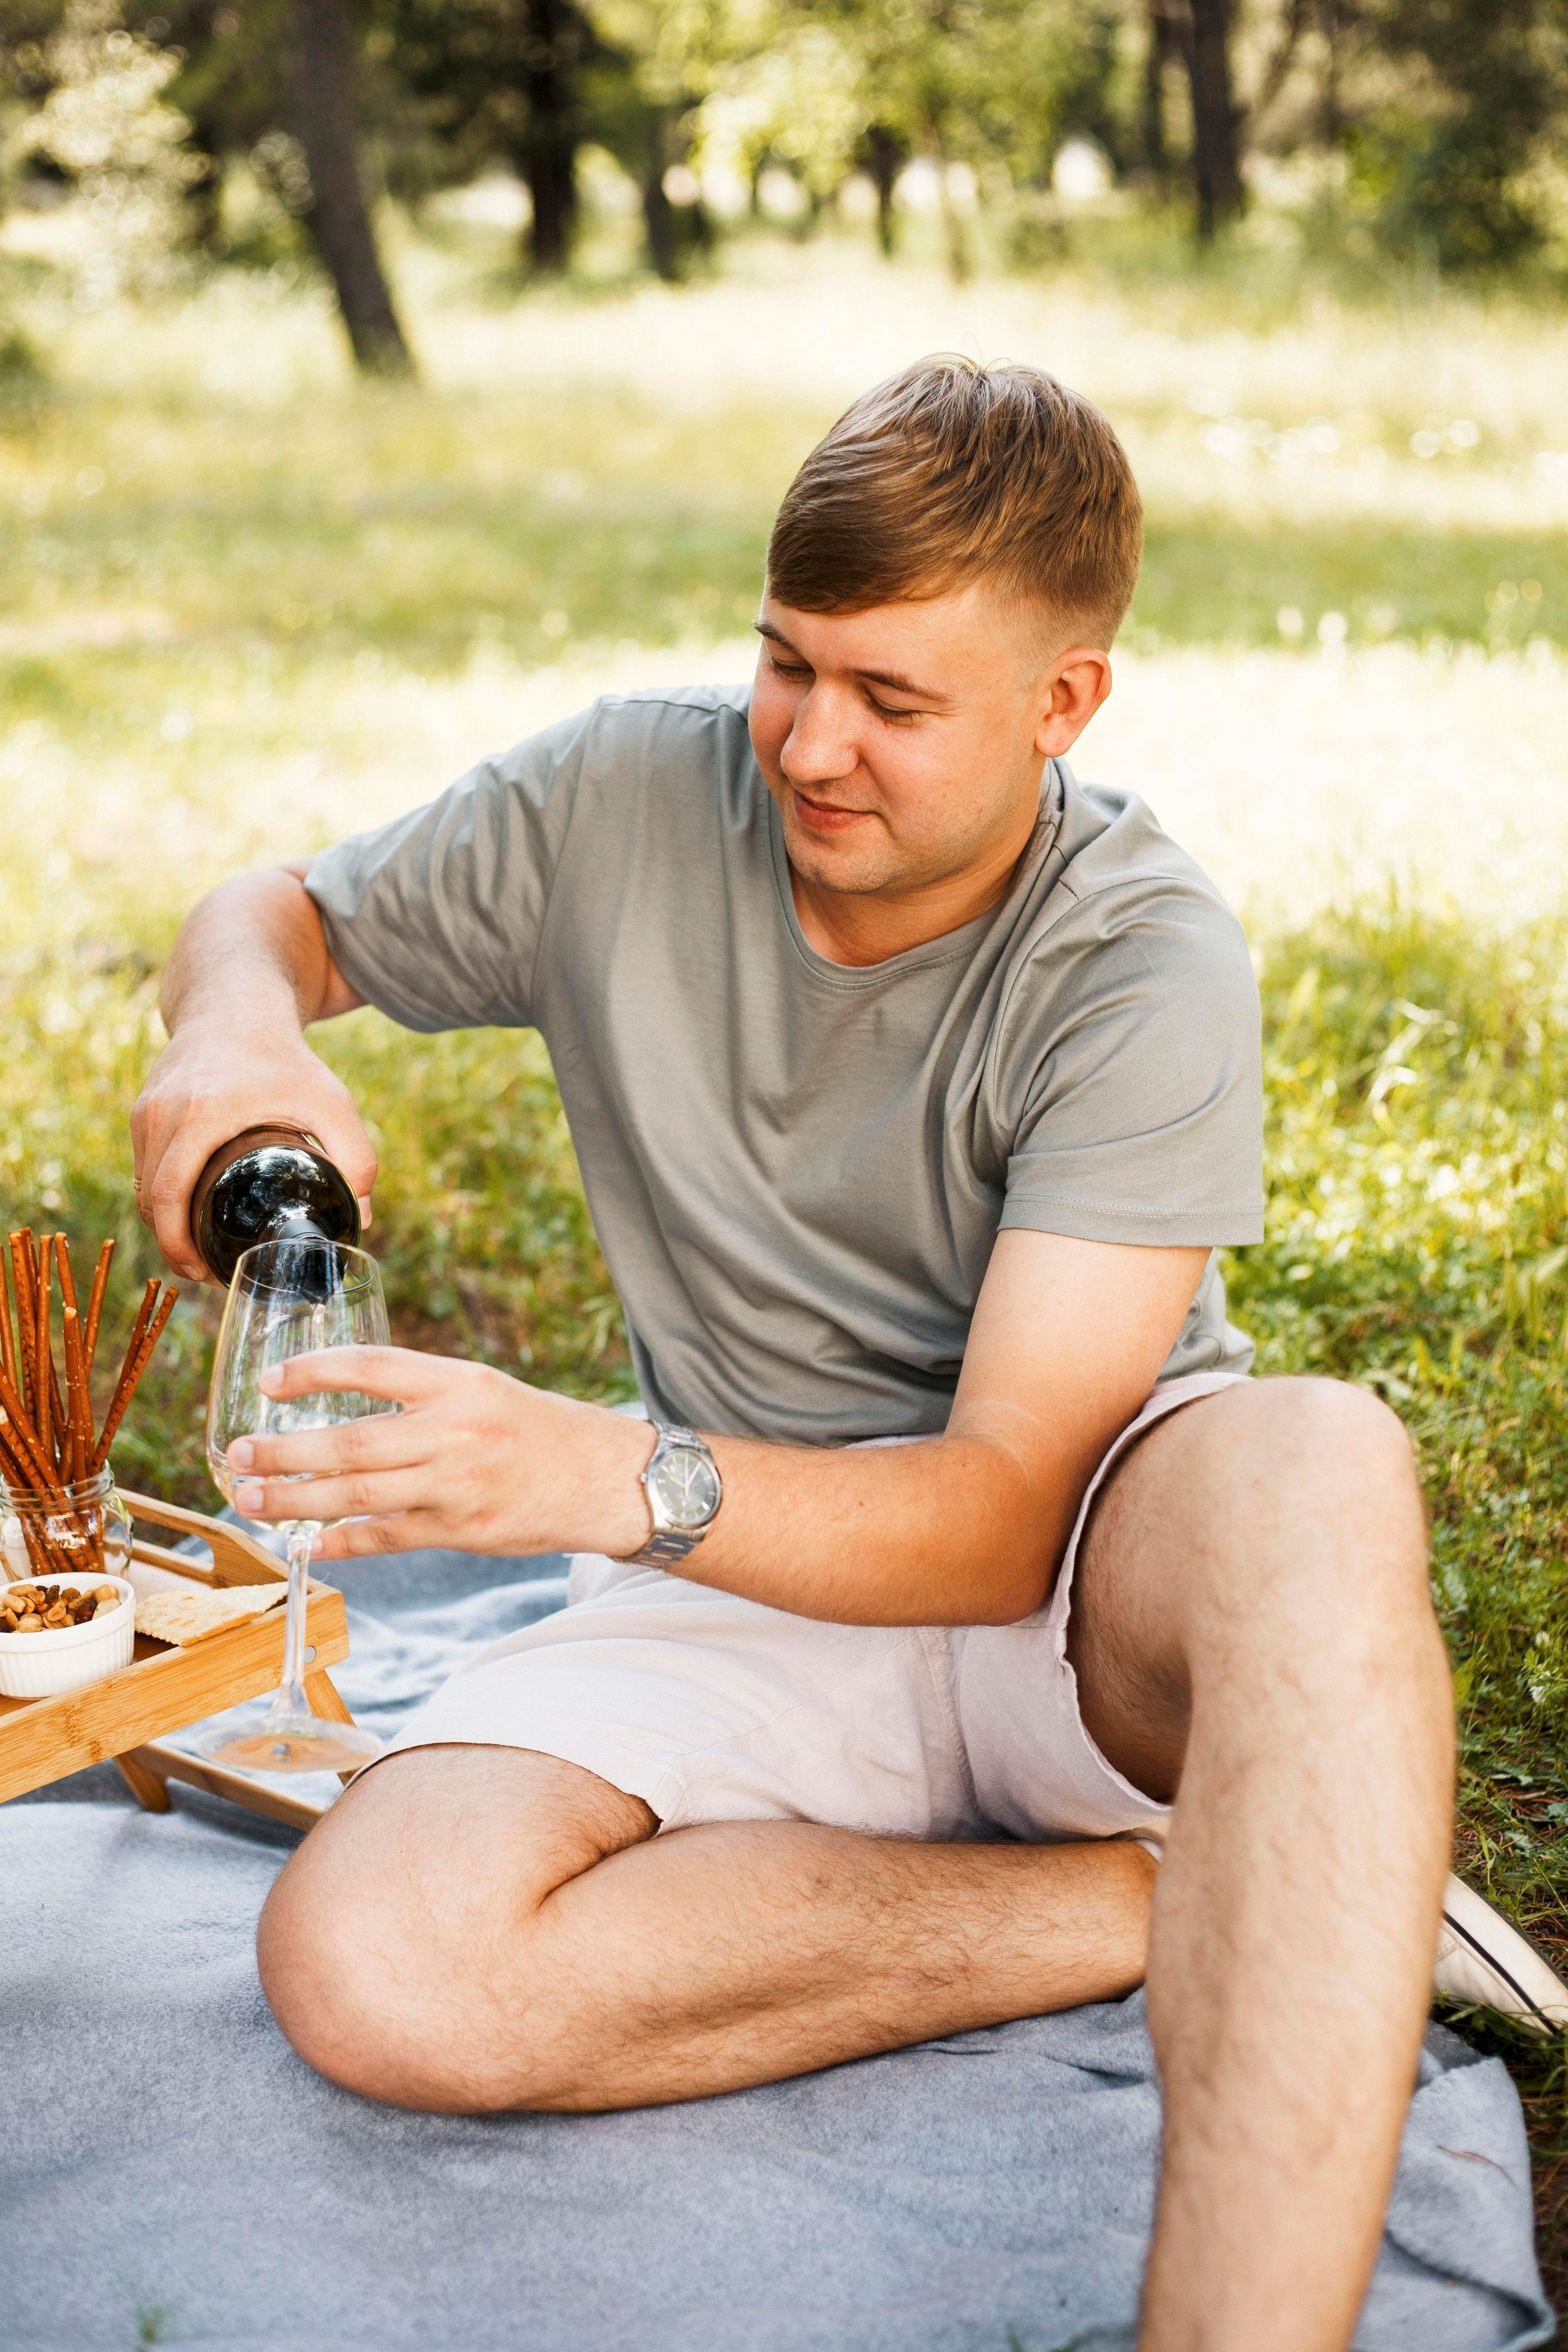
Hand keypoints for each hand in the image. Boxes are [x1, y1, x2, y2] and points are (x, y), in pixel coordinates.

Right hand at [132, 1022, 376, 1282]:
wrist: (238, 1004)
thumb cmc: (285, 1056)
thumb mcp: (332, 1101)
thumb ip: (356, 1157)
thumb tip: (361, 1217)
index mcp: (198, 1114)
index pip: (169, 1195)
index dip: (177, 1244)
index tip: (201, 1273)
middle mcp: (161, 1111)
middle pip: (151, 1198)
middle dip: (172, 1245)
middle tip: (205, 1274)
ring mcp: (146, 1108)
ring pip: (143, 1183)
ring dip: (165, 1222)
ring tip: (198, 1250)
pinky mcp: (142, 1106)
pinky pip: (143, 1164)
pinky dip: (160, 1195)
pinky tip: (184, 1214)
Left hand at [224, 1347, 654, 1561]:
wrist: (605, 1479)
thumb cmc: (536, 1429)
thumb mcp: (483, 1389)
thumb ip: (419, 1395)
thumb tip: (339, 1403)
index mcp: (459, 1383)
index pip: (372, 1367)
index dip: (314, 1373)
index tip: (271, 1381)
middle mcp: (456, 1431)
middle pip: (352, 1441)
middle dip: (285, 1450)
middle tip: (238, 1452)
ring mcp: (458, 1485)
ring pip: (359, 1493)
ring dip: (296, 1500)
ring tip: (250, 1498)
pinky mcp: (462, 1530)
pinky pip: (387, 1536)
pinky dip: (341, 1540)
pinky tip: (305, 1543)